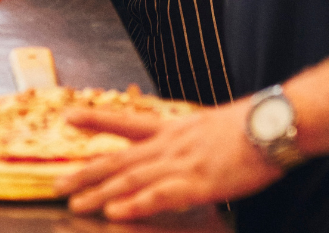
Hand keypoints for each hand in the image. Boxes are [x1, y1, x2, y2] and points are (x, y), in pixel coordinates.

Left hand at [55, 99, 280, 219]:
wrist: (273, 123)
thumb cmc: (251, 127)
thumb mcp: (211, 126)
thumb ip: (190, 139)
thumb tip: (180, 147)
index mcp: (174, 127)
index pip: (126, 121)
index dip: (96, 120)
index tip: (67, 116)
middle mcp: (170, 143)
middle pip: (119, 158)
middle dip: (85, 172)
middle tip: (55, 184)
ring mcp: (181, 162)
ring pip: (131, 178)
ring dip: (101, 193)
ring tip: (75, 204)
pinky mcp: (197, 182)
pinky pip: (159, 196)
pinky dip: (136, 204)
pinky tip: (117, 213)